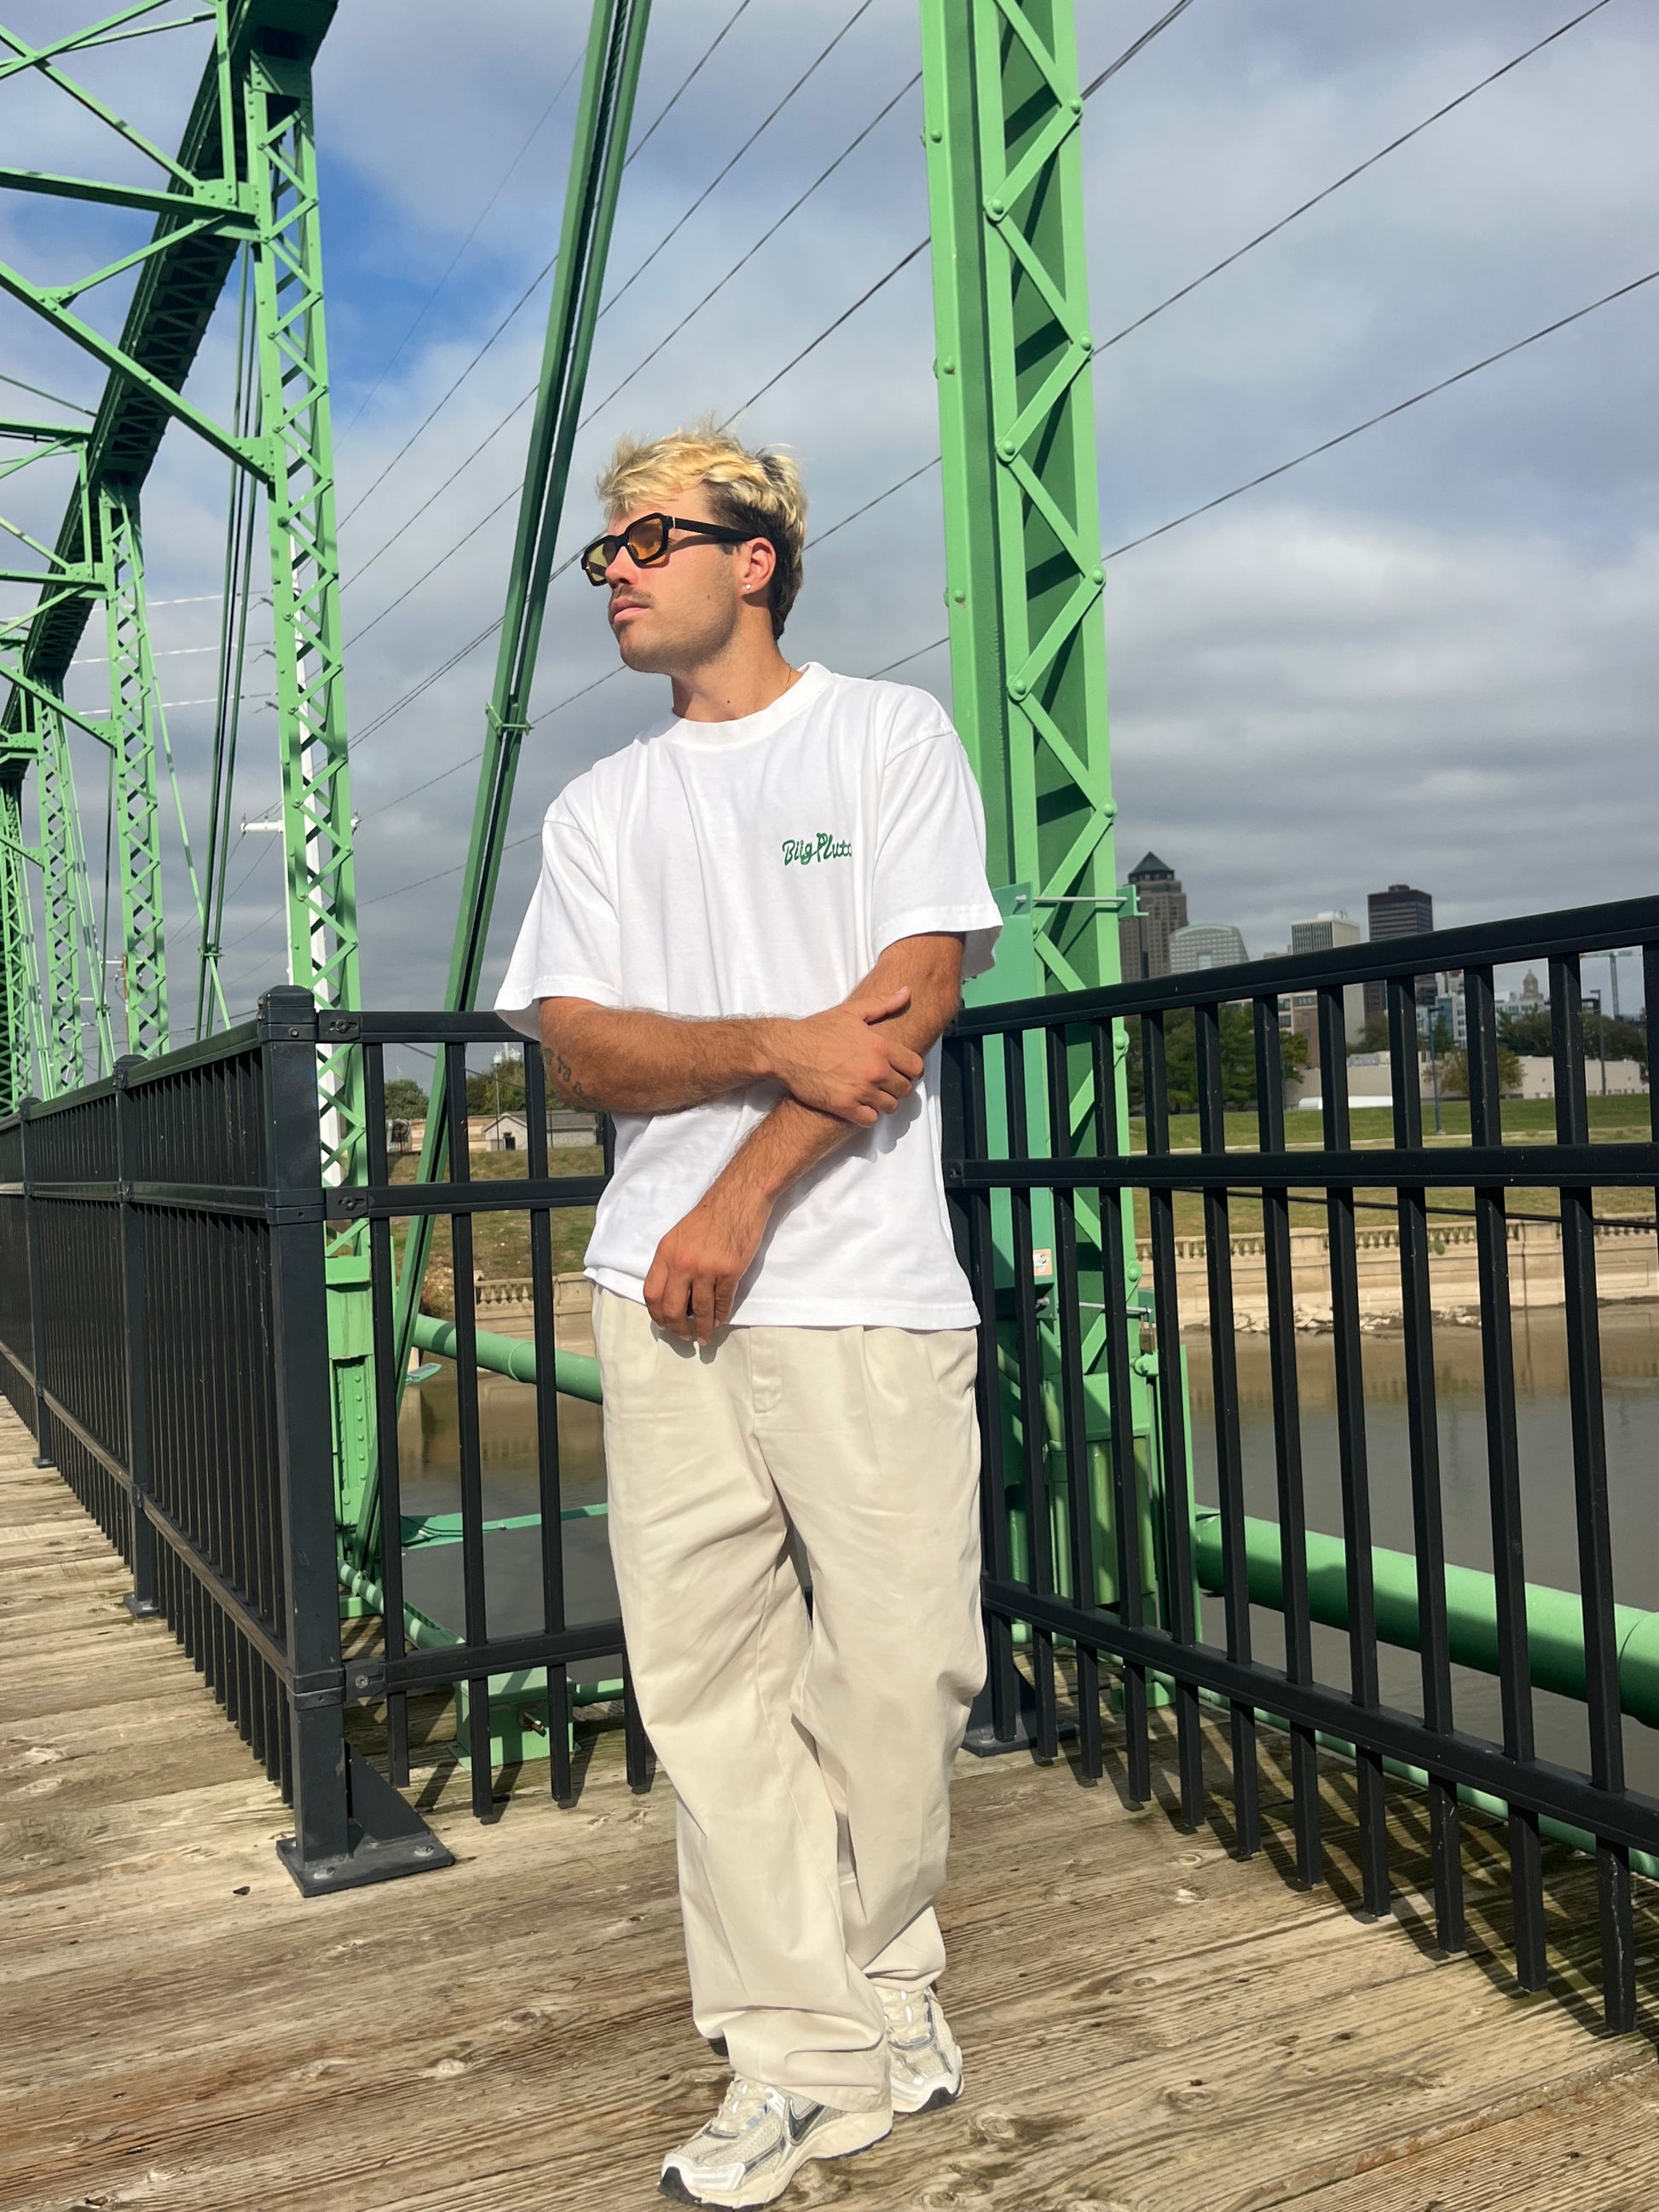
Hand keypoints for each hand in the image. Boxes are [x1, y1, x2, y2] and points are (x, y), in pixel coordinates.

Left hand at [643, 1178, 772, 1344]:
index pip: (652, 1293)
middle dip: (677, 1328)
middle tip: (683, 1337)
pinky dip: (720, 1316)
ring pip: (700, 1309)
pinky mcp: (730, 1271)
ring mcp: (706, 1268)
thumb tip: (673, 1293)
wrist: (739, 1198)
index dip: (657, 1314)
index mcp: (666, 1253)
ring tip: (703, 1338)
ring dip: (701, 1328)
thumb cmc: (710, 1216)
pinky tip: (719, 1322)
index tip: (664, 1324)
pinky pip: (722, 1302)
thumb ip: (672, 1262)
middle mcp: (682, 1263)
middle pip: (672, 1307)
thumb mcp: (679, 1236)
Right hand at [765, 989, 924, 1124]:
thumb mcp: (852, 1011)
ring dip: (883, 1103)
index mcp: (881, 1047)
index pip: (915, 1068)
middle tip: (884, 1084)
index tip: (901, 1071)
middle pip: (905, 1089)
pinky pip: (870, 1120)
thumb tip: (908, 991)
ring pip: (890, 1107)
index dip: (911, 1071)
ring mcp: (860, 1090)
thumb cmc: (818, 1029)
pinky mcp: (844, 1106)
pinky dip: (867, 1116)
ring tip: (872, 1096)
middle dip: (897, 1087)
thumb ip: (883, 1003)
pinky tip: (859, 1106)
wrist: (788, 1049)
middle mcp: (875, 1070)